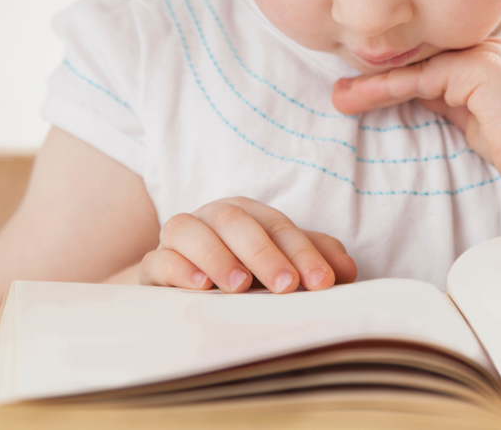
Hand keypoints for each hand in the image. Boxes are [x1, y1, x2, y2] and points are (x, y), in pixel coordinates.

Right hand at [139, 197, 356, 293]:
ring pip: (192, 230)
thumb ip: (312, 260)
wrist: (181, 285)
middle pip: (238, 222)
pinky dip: (178, 268)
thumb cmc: (241, 270)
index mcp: (250, 214)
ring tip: (239, 285)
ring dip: (217, 256)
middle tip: (286, 285)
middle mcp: (214, 217)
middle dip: (265, 253)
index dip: (304, 253)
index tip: (322, 282)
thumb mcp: (279, 263)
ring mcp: (181, 236)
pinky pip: (160, 258)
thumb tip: (347, 271)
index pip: (280, 227)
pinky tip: (199, 287)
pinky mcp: (153, 263)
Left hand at [332, 38, 500, 191]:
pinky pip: (424, 78)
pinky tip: (364, 97)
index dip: (393, 72)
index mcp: (487, 53)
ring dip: (373, 83)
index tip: (358, 87)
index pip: (431, 58)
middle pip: (420, 56)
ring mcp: (486, 53)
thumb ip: (447, 99)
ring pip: (417, 65)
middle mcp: (486, 45)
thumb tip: (411, 92)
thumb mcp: (474, 117)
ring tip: (340, 98)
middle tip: (339, 92)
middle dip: (376, 73)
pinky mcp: (482, 70)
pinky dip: (390, 88)